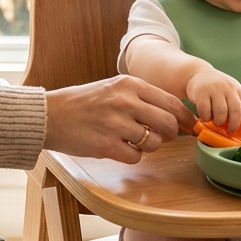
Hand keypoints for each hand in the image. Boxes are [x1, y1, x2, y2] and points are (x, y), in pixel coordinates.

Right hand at [44, 75, 195, 162]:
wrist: (49, 115)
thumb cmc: (84, 103)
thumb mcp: (113, 88)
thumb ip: (141, 97)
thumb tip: (174, 114)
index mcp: (130, 84)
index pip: (171, 102)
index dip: (185, 118)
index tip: (191, 127)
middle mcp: (125, 101)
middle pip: (168, 123)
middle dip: (169, 134)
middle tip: (161, 137)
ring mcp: (116, 123)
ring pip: (154, 142)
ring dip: (149, 146)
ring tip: (133, 140)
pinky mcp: (106, 145)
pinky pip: (136, 156)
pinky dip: (132, 156)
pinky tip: (119, 148)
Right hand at [185, 68, 240, 133]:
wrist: (197, 73)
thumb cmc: (215, 87)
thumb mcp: (229, 90)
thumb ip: (235, 103)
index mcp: (237, 88)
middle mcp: (228, 88)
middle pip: (235, 110)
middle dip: (234, 125)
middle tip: (230, 131)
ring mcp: (214, 89)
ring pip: (221, 112)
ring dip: (219, 121)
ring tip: (216, 122)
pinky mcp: (201, 93)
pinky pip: (206, 111)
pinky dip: (206, 118)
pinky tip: (205, 116)